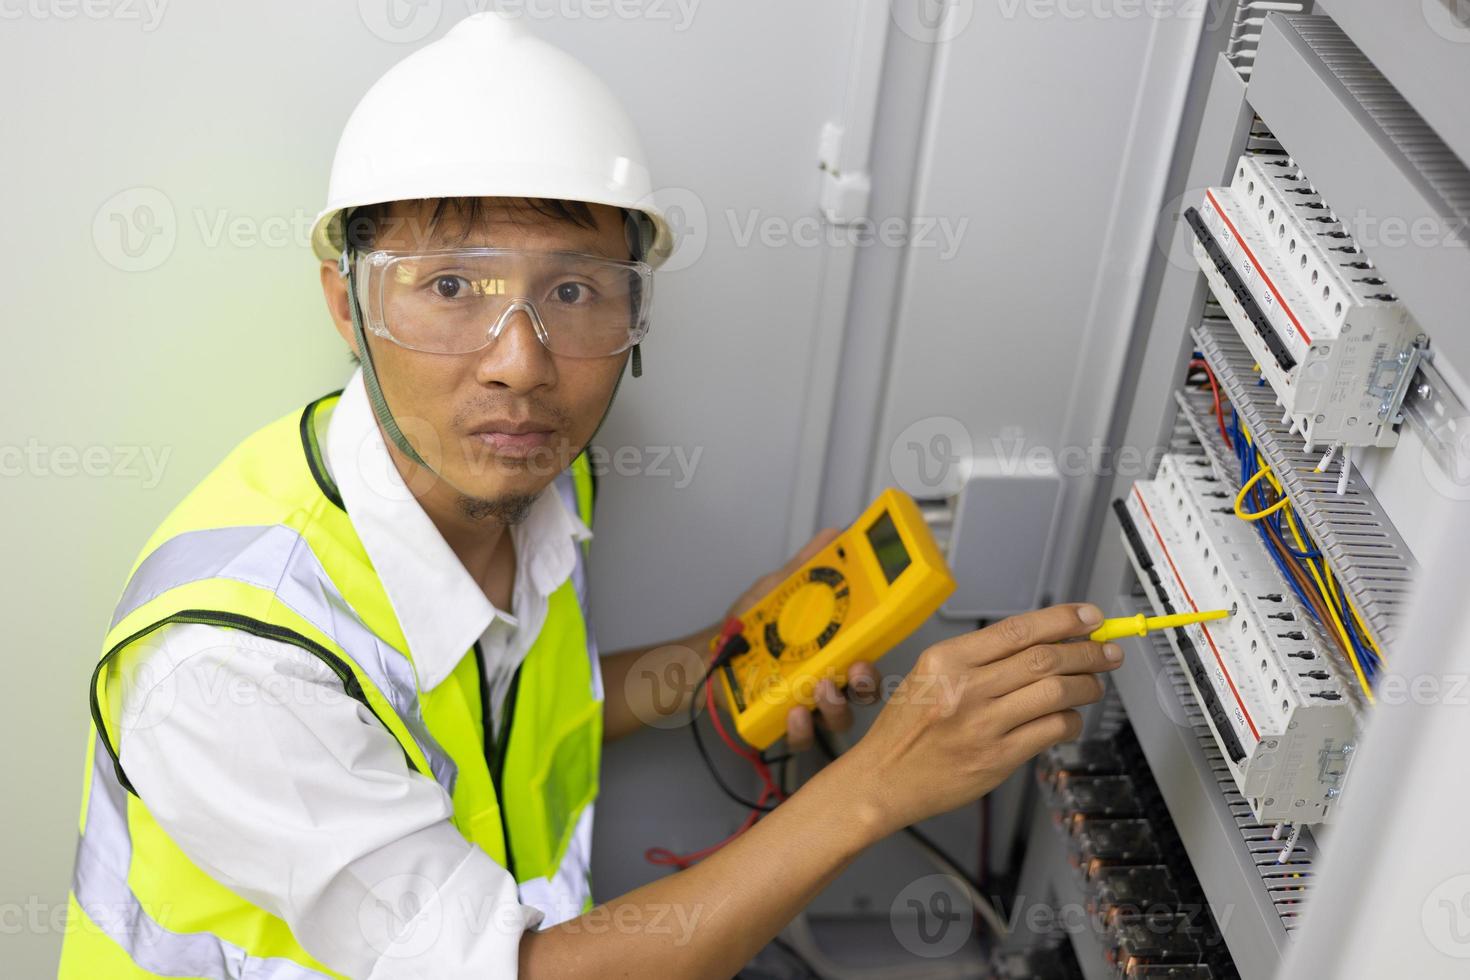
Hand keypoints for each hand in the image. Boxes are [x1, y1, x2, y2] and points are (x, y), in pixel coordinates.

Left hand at [725, 529, 882, 751]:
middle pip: (863, 693)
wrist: (710, 654)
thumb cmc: (750, 628)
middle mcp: (827, 680)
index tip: (876, 646)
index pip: (868, 658)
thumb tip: (835, 534)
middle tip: (856, 670)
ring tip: (820, 687)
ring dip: (835, 706)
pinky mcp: (782, 724)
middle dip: (866, 685)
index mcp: (833, 650)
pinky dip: (802, 728)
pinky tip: (793, 711)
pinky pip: (802, 737)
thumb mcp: (780, 588)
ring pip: (838, 718)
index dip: (879, 656)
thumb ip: (808, 564)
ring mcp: (807, 706)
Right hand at [839, 603, 1120, 835]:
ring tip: (1094, 684)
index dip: (1062, 619)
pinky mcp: (996, 759)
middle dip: (1087, 651)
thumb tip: (1039, 642)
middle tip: (1107, 650)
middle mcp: (964, 689)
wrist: (882, 780)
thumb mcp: (928, 676)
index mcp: (945, 660)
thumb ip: (978, 659)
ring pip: (1054, 692)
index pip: (1017, 629)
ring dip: (1086, 685)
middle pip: (1043, 658)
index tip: (1088, 617)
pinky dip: (1070, 720)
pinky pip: (1050, 730)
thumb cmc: (905, 730)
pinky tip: (1070, 717)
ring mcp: (982, 725)